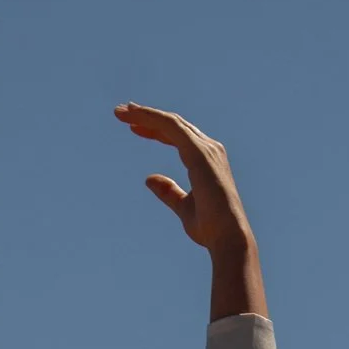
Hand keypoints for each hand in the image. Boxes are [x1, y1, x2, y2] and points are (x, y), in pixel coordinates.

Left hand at [115, 103, 266, 319]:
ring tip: (122, 111)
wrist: (227, 237)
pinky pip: (172, 127)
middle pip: (174, 125)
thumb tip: (149, 179)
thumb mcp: (183, 207)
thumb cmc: (210, 227)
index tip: (133, 127)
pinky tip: (135, 117)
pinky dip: (153, 119)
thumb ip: (169, 192)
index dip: (155, 130)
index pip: (178, 136)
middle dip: (147, 116)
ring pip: (171, 122)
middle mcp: (209, 149)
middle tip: (122, 112)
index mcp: (206, 160)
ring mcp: (206, 149)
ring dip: (146, 113)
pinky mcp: (199, 153)